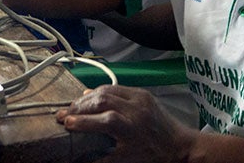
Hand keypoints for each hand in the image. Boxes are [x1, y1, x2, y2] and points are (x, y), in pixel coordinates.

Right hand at [57, 85, 195, 162]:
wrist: (179, 145)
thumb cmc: (153, 156)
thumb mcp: (126, 162)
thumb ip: (101, 159)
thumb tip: (78, 160)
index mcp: (133, 128)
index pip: (104, 119)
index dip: (83, 121)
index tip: (66, 123)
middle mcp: (136, 109)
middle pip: (102, 100)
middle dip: (79, 106)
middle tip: (63, 114)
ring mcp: (139, 98)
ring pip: (106, 90)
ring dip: (86, 98)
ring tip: (72, 107)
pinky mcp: (141, 93)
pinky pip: (116, 87)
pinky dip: (99, 92)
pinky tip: (88, 98)